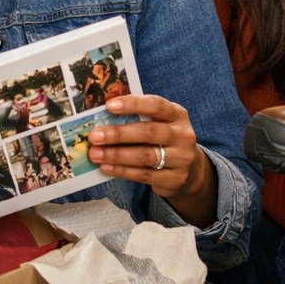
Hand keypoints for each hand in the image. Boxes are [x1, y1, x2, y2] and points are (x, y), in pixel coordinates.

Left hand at [88, 94, 214, 222]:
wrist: (190, 170)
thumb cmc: (165, 139)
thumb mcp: (160, 123)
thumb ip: (139, 117)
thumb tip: (103, 115)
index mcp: (177, 114)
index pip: (156, 105)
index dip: (133, 104)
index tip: (109, 105)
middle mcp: (182, 135)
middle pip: (149, 132)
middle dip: (118, 134)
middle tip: (95, 136)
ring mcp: (181, 158)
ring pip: (145, 156)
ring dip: (116, 155)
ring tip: (95, 154)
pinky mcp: (174, 179)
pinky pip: (144, 174)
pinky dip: (122, 171)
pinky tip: (106, 167)